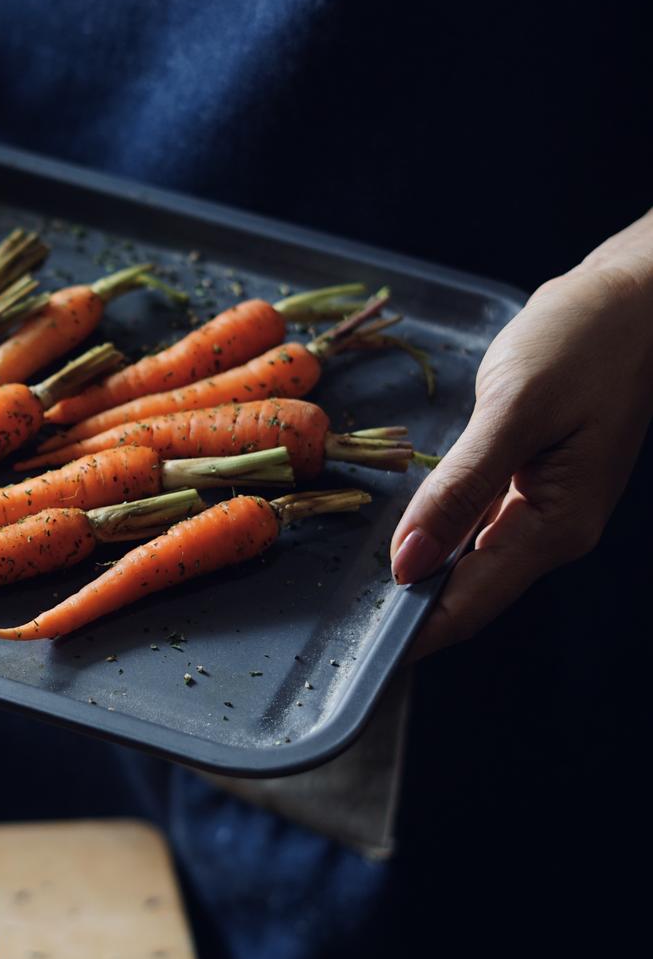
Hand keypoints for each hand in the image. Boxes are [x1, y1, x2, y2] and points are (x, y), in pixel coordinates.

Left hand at [390, 222, 652, 658]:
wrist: (634, 298)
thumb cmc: (585, 341)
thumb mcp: (516, 409)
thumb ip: (460, 489)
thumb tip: (408, 563)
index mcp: (557, 525)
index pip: (471, 605)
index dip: (413, 636)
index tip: (357, 660)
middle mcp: (553, 530)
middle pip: (467, 594)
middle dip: (407, 615)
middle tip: (335, 634)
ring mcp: (543, 508)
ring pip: (469, 563)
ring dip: (418, 579)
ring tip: (351, 599)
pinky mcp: (531, 482)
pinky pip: (476, 526)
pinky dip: (437, 536)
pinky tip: (398, 539)